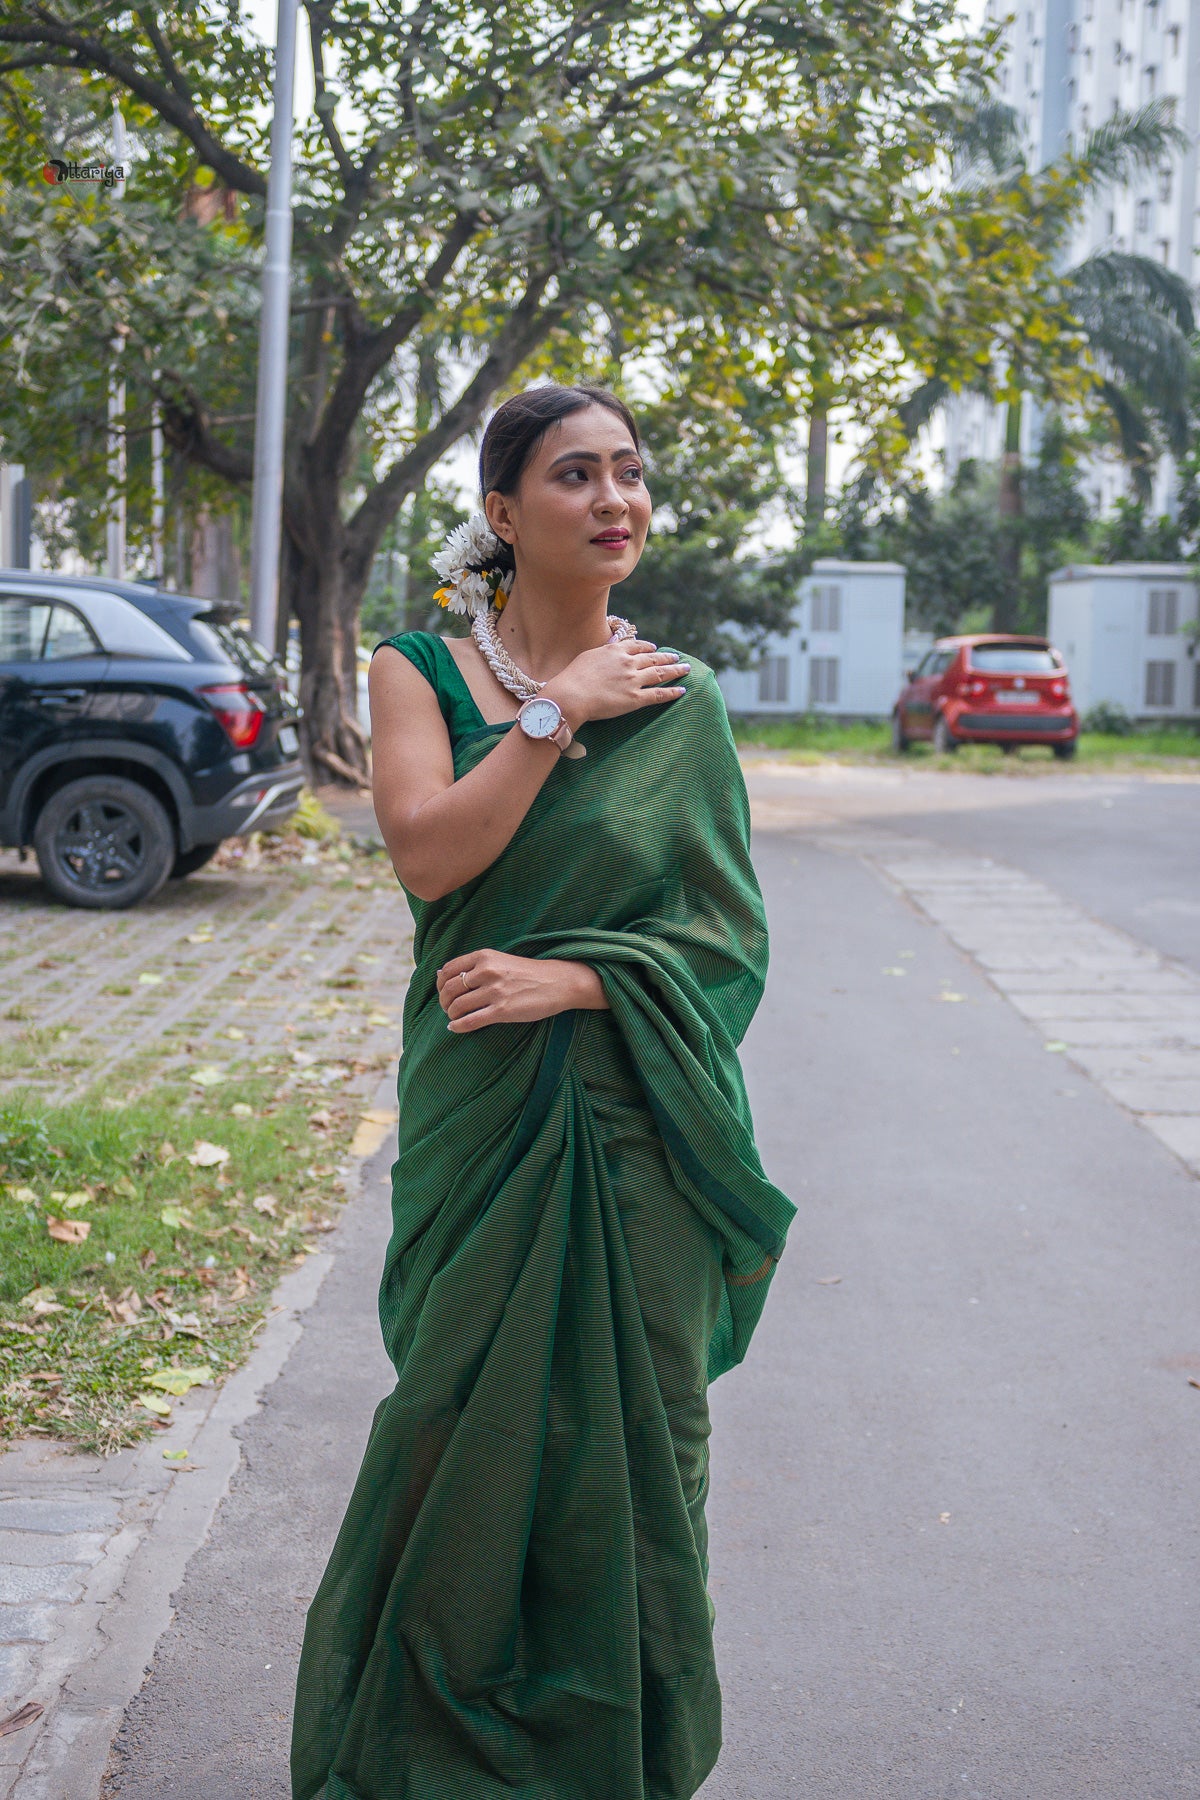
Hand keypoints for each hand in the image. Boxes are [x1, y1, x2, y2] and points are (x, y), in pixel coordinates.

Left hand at [436, 949, 583, 1031]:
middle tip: (447, 1008)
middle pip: (450, 989)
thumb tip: (443, 975)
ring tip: (454, 1017)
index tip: (443, 992)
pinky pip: (470, 1021)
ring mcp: (495, 991)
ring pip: (457, 1006)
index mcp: (485, 957)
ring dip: (451, 1014)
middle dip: (443, 1001)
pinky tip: (454, 1028)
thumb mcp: (500, 960)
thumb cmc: (528, 973)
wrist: (558, 983)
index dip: (440, 983)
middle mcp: (487, 971)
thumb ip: (476, 965)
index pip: (449, 969)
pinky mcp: (502, 1010)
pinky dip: (457, 1026)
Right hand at [542, 637, 689, 727]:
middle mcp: (628, 663)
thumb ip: (604, 651)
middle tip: (677, 657)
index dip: (649, 647)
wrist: (572, 694)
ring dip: (675, 670)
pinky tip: (682, 691)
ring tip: (686, 669)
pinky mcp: (635, 699)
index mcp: (616, 651)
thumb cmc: (574, 676)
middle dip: (667, 657)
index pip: (638, 646)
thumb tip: (611, 646)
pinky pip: (659, 694)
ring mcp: (634, 680)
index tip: (655, 648)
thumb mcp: (588, 655)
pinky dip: (672, 692)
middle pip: (654, 658)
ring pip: (660, 673)